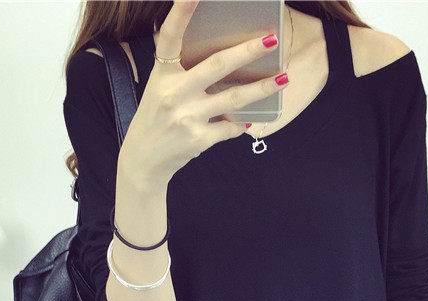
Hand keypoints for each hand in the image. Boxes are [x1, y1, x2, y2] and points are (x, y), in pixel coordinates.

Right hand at [118, 0, 291, 185]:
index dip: (181, 11)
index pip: (170, 36)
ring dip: (262, 88)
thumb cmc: (156, 118)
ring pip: (233, 99)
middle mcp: (173, 93)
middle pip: (217, 65)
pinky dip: (240, 126)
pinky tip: (248, 122)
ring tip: (284, 78)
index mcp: (162, 74)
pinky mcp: (197, 139)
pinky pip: (229, 128)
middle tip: (272, 39)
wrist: (143, 160)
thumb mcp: (160, 89)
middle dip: (248, 51)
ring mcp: (186, 117)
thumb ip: (182, 71)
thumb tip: (225, 57)